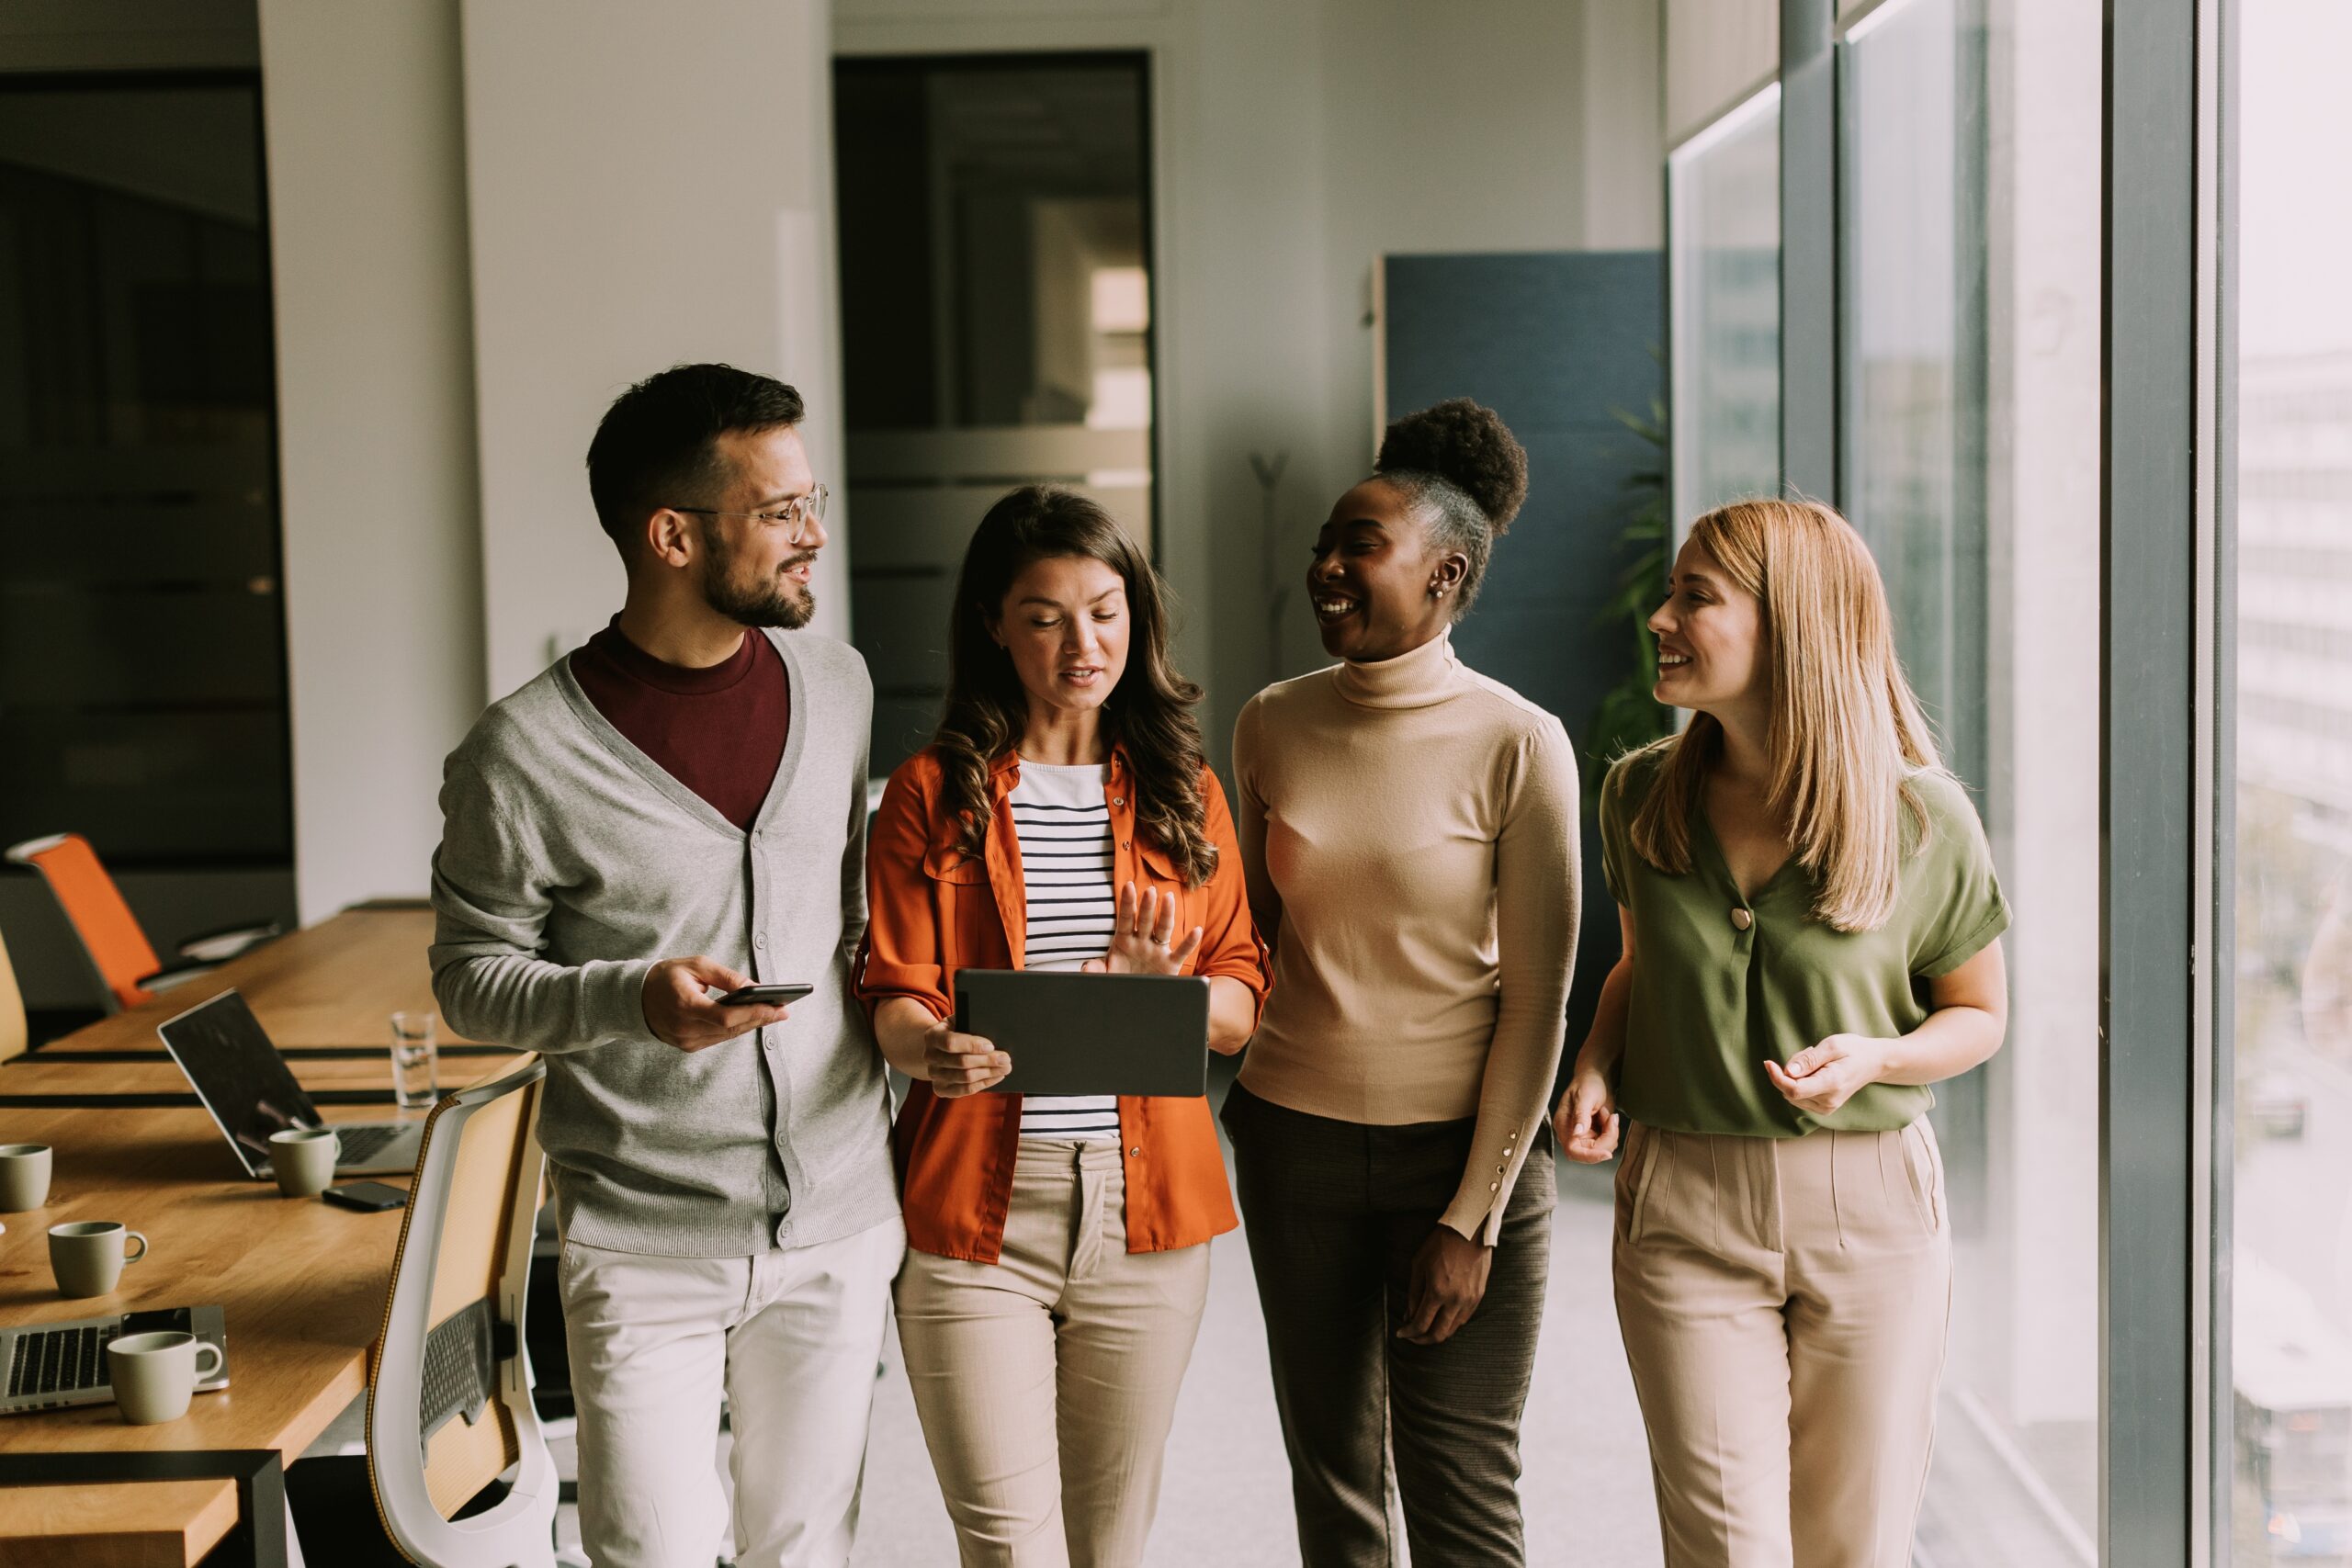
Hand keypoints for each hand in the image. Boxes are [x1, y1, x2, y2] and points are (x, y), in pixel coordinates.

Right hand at [642, 956, 792, 1052]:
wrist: (635, 998)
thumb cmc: (667, 976)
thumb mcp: (696, 966)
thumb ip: (726, 977)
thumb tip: (755, 988)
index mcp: (685, 1005)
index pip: (726, 1016)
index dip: (754, 1014)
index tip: (778, 1007)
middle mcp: (684, 1028)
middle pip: (731, 1028)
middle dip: (760, 1019)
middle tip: (784, 1010)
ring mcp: (685, 1040)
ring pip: (727, 1035)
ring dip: (751, 1024)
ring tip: (774, 1013)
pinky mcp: (687, 1046)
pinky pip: (718, 1038)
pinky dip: (735, 1028)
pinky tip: (752, 1019)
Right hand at [922, 1016, 1009, 1097]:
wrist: (938, 1049)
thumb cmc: (955, 1032)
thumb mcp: (958, 1021)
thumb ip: (971, 1022)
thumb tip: (993, 1028)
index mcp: (932, 1036)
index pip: (951, 1043)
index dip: (972, 1045)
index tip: (991, 1046)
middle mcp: (929, 1056)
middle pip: (962, 1062)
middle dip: (987, 1061)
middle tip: (1005, 1058)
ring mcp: (933, 1075)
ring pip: (965, 1078)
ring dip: (989, 1073)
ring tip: (1005, 1068)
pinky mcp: (940, 1089)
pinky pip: (965, 1090)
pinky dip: (983, 1083)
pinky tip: (995, 1077)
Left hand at [1081, 882, 1203, 975]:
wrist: (1132, 1001)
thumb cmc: (1119, 981)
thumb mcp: (1104, 975)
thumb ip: (1095, 970)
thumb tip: (1087, 968)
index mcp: (1124, 940)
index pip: (1126, 918)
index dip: (1128, 903)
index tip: (1128, 885)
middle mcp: (1142, 942)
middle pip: (1145, 920)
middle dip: (1147, 906)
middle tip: (1150, 890)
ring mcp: (1157, 952)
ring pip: (1163, 929)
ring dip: (1166, 914)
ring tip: (1169, 898)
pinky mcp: (1170, 965)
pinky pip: (1181, 952)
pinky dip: (1189, 943)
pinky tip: (1196, 931)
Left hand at [1397, 1225, 1492, 1344]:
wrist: (1469, 1230)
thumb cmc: (1440, 1244)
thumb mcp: (1419, 1265)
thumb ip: (1414, 1293)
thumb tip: (1409, 1316)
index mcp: (1437, 1292)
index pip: (1421, 1324)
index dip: (1409, 1333)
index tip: (1401, 1332)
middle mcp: (1455, 1300)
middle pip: (1438, 1335)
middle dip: (1422, 1340)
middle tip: (1413, 1336)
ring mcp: (1469, 1300)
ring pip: (1453, 1329)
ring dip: (1438, 1333)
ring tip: (1426, 1328)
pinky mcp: (1479, 1296)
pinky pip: (1464, 1319)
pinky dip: (1451, 1323)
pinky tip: (1442, 1318)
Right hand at [1553, 1065, 1621, 1164]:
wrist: (1597, 1077)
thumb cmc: (1587, 1083)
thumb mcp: (1585, 1097)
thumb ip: (1581, 1116)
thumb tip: (1576, 1133)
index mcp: (1563, 1124)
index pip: (1573, 1150)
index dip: (1589, 1156)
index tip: (1607, 1154)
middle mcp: (1571, 1133)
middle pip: (1590, 1152)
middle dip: (1606, 1138)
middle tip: (1611, 1118)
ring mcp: (1583, 1136)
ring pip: (1602, 1149)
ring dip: (1610, 1133)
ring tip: (1606, 1113)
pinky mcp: (1594, 1135)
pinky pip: (1607, 1143)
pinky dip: (1612, 1131)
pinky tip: (1607, 1116)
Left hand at [1765, 1033, 1885, 1116]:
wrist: (1874, 1062)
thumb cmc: (1854, 1050)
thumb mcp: (1832, 1045)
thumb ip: (1809, 1059)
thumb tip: (1788, 1072)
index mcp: (1831, 1084)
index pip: (1794, 1089)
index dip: (1777, 1077)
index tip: (1768, 1062)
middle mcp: (1828, 1101)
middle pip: (1790, 1090)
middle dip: (1789, 1070)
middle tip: (1809, 1053)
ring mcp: (1826, 1107)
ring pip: (1792, 1093)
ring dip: (1795, 1075)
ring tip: (1816, 1061)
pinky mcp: (1823, 1108)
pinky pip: (1799, 1095)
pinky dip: (1800, 1081)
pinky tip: (1815, 1070)